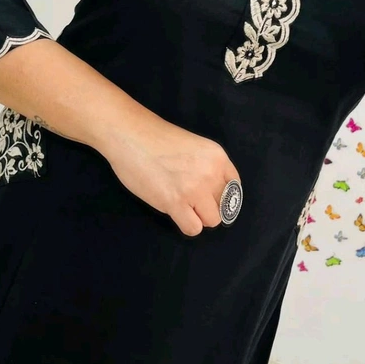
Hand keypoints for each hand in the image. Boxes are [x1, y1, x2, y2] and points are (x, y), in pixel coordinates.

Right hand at [102, 116, 240, 237]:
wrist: (130, 135)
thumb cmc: (156, 138)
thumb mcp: (194, 146)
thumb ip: (205, 167)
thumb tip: (210, 192)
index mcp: (217, 156)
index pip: (234, 188)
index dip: (221, 196)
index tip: (208, 197)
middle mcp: (211, 173)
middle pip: (223, 206)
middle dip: (207, 205)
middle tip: (189, 198)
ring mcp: (195, 189)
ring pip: (212, 220)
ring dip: (198, 216)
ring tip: (181, 206)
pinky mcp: (175, 202)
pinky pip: (193, 228)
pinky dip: (185, 224)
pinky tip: (174, 212)